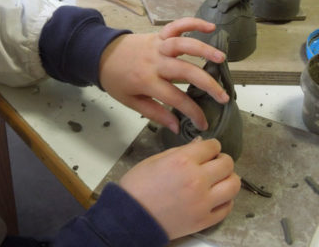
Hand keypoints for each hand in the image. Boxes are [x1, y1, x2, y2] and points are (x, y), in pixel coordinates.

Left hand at [99, 17, 228, 132]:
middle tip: (224, 97)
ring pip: (183, 44)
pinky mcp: (157, 34)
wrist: (100, 54)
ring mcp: (157, 45)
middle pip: (185, 71)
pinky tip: (209, 25)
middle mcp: (155, 62)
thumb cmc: (116, 80)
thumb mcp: (131, 101)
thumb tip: (177, 127)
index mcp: (147, 81)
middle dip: (208, 85)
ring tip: (221, 59)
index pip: (176, 98)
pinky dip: (193, 23)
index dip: (193, 112)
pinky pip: (176, 25)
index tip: (204, 123)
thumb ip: (155, 113)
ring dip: (204, 49)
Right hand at [119, 138, 240, 239]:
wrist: (131, 216)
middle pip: (227, 164)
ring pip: (233, 185)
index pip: (213, 147)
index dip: (212, 145)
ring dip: (229, 178)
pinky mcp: (204, 220)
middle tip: (215, 162)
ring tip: (218, 179)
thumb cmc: (138, 186)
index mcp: (183, 161)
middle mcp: (197, 180)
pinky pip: (227, 207)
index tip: (210, 148)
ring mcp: (203, 202)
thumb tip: (200, 145)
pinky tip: (216, 196)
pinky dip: (225, 199)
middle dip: (222, 159)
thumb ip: (181, 151)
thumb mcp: (156, 159)